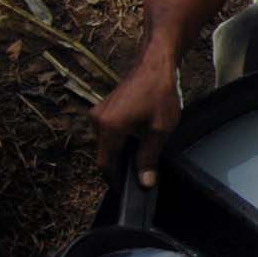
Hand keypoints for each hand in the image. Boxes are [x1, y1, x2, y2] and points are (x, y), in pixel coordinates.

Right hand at [93, 55, 182, 186]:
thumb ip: (149, 158)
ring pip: (106, 143)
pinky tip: (137, 141)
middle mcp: (97, 120)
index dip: (114, 180)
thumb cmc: (160, 94)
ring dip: (120, 152)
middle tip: (138, 176)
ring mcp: (98, 112)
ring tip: (140, 158)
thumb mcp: (159, 130)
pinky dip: (119, 140)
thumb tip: (145, 182)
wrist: (155, 64)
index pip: (105, 164)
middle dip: (119, 166)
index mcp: (109, 127)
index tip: (125, 192)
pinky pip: (107, 131)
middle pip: (104, 154)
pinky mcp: (103, 108)